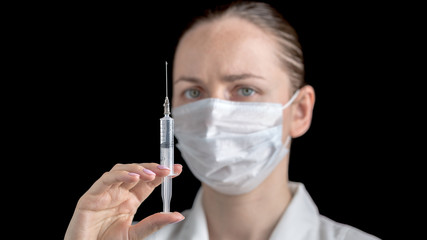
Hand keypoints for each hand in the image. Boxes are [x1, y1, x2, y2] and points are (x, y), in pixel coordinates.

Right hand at [64, 163, 183, 239]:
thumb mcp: (136, 234)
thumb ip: (155, 223)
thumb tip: (178, 215)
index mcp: (130, 200)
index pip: (148, 182)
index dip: (161, 174)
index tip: (177, 169)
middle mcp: (118, 194)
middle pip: (137, 172)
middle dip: (153, 168)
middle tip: (167, 169)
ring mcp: (105, 193)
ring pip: (121, 170)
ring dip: (137, 169)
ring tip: (151, 174)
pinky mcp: (91, 197)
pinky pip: (105, 180)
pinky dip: (119, 175)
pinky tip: (133, 177)